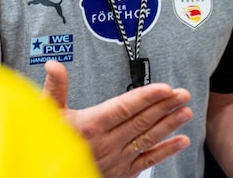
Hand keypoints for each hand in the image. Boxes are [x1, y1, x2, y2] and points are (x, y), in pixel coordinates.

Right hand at [42, 60, 191, 177]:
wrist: (48, 174)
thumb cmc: (48, 145)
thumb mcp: (47, 115)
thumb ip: (54, 89)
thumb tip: (54, 66)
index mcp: (91, 125)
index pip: (125, 107)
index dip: (147, 97)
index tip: (164, 88)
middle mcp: (107, 143)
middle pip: (142, 121)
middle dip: (164, 106)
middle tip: (183, 94)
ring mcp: (117, 159)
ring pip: (148, 139)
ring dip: (169, 125)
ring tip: (186, 112)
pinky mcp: (122, 173)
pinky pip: (148, 160)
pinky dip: (166, 151)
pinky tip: (181, 141)